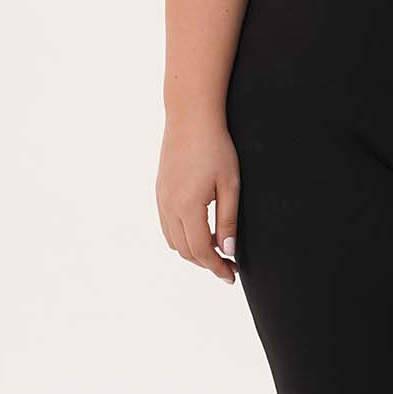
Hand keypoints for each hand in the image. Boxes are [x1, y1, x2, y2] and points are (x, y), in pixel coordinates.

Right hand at [157, 113, 240, 283]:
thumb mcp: (231, 185)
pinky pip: (167, 225)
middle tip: (228, 266)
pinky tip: (200, 231)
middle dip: (207, 263)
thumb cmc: (216, 147)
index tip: (232, 275)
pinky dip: (182, 236)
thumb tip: (228, 251)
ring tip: (216, 249)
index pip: (202, 251)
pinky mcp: (160, 191)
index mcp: (187, 207)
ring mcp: (161, 199)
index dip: (217, 267)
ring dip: (193, 251)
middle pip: (185, 251)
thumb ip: (228, 220)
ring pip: (173, 241)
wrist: (190, 118)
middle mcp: (169, 206)